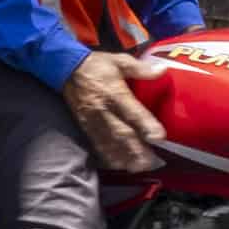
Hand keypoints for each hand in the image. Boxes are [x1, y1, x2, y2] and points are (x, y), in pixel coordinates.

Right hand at [63, 51, 166, 176]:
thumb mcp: (119, 61)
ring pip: (110, 142)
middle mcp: (103, 109)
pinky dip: (109, 156)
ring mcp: (92, 120)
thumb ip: (141, 68)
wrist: (65, 69)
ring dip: (125, 156)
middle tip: (153, 162)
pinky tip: (120, 164)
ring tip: (140, 167)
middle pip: (122, 133)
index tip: (159, 137)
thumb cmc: (96, 65)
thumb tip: (162, 70)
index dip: (145, 124)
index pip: (131, 111)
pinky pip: (97, 143)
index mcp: (114, 92)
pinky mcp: (85, 126)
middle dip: (137, 149)